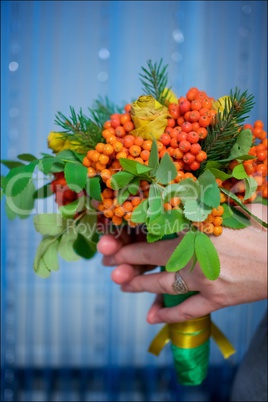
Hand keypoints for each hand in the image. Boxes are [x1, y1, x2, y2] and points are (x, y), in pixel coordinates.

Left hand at [97, 203, 266, 323]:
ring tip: (123, 286)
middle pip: (152, 259)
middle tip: (109, 266)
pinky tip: (151, 317)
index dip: (129, 241)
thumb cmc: (261, 226)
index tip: (111, 244)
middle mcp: (194, 255)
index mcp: (196, 228)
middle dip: (126, 263)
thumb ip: (203, 201)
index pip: (153, 233)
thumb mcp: (230, 205)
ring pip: (163, 284)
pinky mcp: (218, 299)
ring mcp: (204, 280)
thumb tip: (180, 189)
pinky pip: (188, 310)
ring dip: (140, 285)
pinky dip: (168, 314)